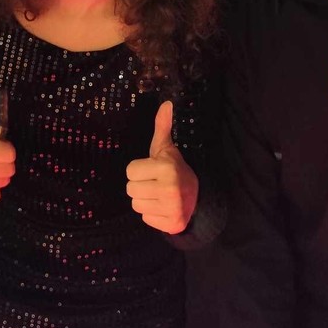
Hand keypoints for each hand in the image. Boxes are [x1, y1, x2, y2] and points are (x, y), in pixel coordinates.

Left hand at [126, 101, 198, 234]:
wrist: (198, 196)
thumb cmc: (175, 168)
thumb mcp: (167, 147)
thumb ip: (162, 126)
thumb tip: (166, 103)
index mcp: (166, 167)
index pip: (130, 171)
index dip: (139, 169)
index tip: (153, 169)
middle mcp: (169, 188)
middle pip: (130, 189)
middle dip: (140, 185)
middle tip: (155, 182)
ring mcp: (172, 208)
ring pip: (136, 205)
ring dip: (145, 200)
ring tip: (158, 194)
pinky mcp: (172, 224)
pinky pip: (145, 218)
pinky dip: (152, 214)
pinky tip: (163, 206)